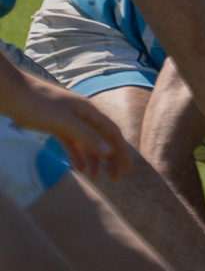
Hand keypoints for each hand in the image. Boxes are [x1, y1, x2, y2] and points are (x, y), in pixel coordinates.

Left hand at [0, 71, 129, 180]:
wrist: (9, 92)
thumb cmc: (37, 104)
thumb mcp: (64, 122)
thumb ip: (87, 137)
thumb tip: (109, 152)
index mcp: (89, 111)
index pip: (112, 133)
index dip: (121, 151)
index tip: (127, 170)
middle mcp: (83, 115)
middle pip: (103, 139)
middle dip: (110, 159)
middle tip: (115, 178)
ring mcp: (69, 119)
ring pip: (87, 142)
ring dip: (93, 160)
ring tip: (95, 178)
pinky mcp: (56, 124)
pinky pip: (72, 142)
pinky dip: (77, 154)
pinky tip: (78, 167)